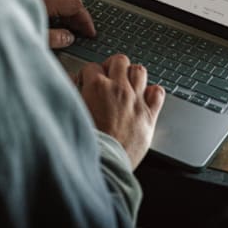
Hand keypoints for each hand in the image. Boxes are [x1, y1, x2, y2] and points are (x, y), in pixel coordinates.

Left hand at [34, 0, 95, 48]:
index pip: (74, 6)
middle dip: (80, 10)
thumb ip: (53, 38)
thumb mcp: (31, 38)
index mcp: (43, 0)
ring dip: (70, 1)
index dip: (85, 20)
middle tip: (82, 27)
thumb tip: (68, 38)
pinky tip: (56, 8)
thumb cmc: (2, 27)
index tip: (89, 32)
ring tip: (71, 18)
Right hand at [76, 54, 164, 168]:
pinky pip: (158, 92)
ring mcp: (135, 101)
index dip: (88, 74)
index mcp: (96, 88)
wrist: (104, 166)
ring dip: (133, 75)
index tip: (88, 82)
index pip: (92, 66)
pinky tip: (145, 97)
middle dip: (112, 66)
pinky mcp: (149, 115)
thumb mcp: (71, 113)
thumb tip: (69, 80)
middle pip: (120, 60)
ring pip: (140, 71)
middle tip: (109, 77)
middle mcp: (118, 90)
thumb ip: (69, 93)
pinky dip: (152, 92)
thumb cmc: (86, 144)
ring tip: (127, 84)